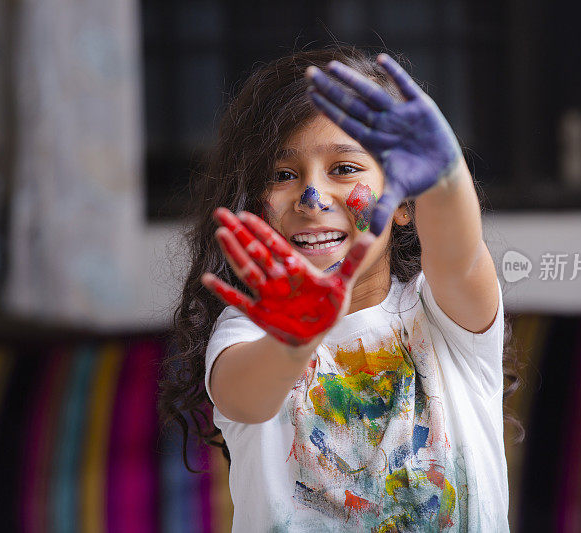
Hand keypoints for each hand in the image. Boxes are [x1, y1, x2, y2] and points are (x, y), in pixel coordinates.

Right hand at [201, 208, 374, 346]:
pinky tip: (207, 279)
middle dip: (239, 233)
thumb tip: (373, 236)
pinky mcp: (259, 313)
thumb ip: (353, 261)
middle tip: (219, 213)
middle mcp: (277, 277)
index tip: (244, 213)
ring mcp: (266, 294)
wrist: (313, 335)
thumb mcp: (342, 283)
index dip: (260, 229)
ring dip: (233, 253)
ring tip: (219, 234)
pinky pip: (239, 300)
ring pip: (247, 270)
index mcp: (295, 268)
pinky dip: (224, 291)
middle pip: (255, 251)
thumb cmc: (327, 306)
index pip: (274, 244)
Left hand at [306, 53, 462, 235]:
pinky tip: (381, 60)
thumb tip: (371, 236)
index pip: (345, 120)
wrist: (441, 173)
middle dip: (332, 89)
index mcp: (374, 140)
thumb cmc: (414, 181)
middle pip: (353, 103)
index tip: (309, 94)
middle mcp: (383, 123)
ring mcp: (400, 114)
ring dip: (354, 80)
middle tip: (309, 74)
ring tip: (333, 66)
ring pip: (373, 92)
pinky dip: (396, 74)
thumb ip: (383, 209)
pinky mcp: (421, 108)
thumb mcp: (397, 193)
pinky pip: (406, 87)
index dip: (328, 108)